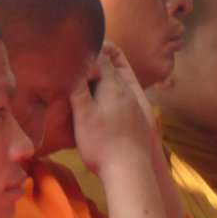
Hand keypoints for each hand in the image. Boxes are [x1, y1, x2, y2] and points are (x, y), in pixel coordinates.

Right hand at [71, 43, 159, 174]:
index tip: (76, 46)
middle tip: (81, 55)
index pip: (104, 56)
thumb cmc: (102, 144)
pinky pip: (128, 96)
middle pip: (115, 66)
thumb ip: (78, 87)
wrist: (130, 171)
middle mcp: (130, 91)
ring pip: (122, 81)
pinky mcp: (141, 118)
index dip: (90, 49)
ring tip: (91, 74)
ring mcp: (137, 105)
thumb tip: (77, 61)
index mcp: (116, 85)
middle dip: (99, 59)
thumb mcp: (83, 114)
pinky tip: (109, 96)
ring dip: (108, 75)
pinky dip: (116, 90)